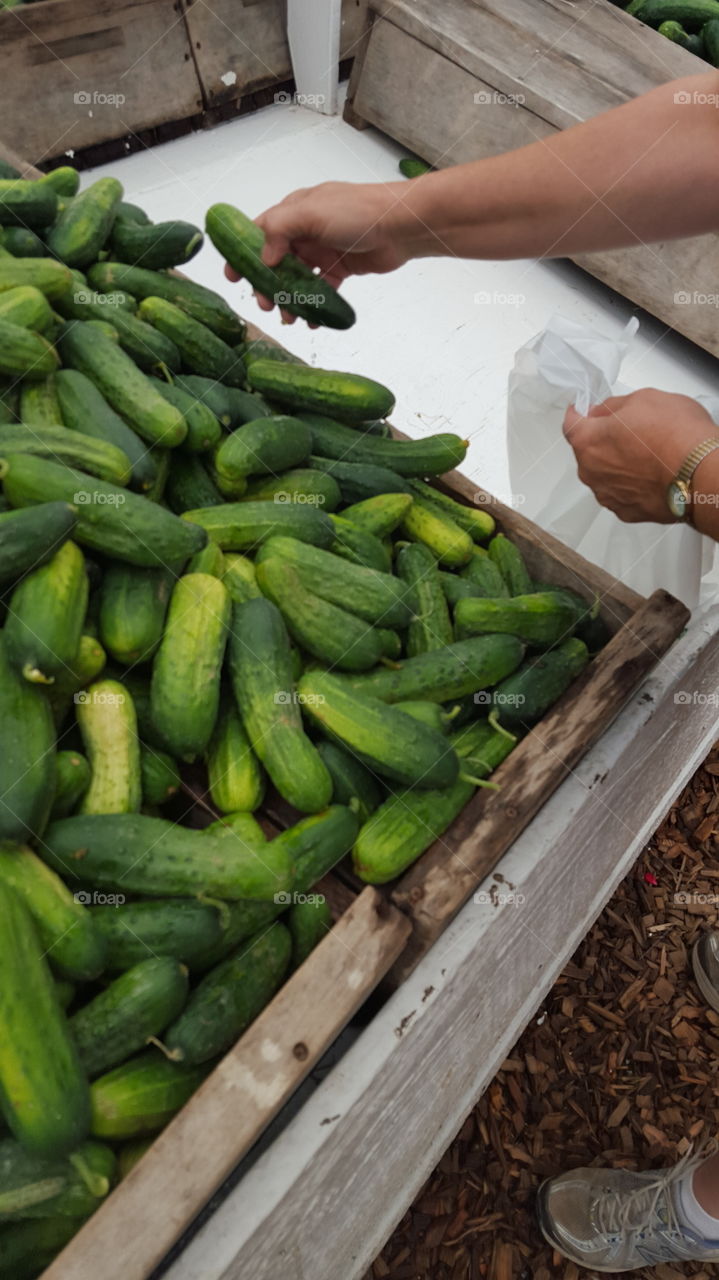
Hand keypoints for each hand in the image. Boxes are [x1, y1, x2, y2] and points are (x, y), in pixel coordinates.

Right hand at [225, 181, 410, 322]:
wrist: (401, 226)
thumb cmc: (358, 211)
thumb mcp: (311, 212)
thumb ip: (280, 229)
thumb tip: (264, 257)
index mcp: (295, 211)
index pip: (259, 231)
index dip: (243, 254)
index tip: (232, 276)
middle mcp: (306, 230)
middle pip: (276, 261)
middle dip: (267, 285)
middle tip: (265, 305)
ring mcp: (323, 250)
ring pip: (297, 279)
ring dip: (289, 299)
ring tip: (288, 318)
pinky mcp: (340, 268)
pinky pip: (320, 290)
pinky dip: (313, 305)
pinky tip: (311, 320)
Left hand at [563, 389, 716, 522]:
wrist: (701, 475)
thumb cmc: (677, 436)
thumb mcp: (644, 398)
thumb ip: (614, 406)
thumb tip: (603, 412)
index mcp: (588, 441)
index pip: (570, 424)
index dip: (578, 414)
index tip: (582, 412)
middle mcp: (591, 472)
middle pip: (588, 452)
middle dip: (604, 440)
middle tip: (630, 431)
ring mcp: (608, 495)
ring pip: (605, 474)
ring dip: (618, 464)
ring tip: (647, 455)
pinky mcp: (627, 512)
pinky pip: (622, 493)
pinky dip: (631, 484)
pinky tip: (651, 475)